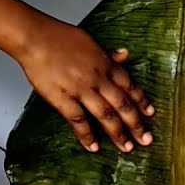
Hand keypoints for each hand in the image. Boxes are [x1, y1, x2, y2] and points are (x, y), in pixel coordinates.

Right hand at [14, 19, 152, 152]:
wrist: (34, 38)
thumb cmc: (58, 36)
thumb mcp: (90, 40)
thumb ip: (107, 53)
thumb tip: (125, 55)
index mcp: (105, 64)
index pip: (130, 86)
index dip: (141, 102)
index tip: (150, 114)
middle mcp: (98, 79)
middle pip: (123, 105)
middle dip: (136, 124)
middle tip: (146, 140)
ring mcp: (80, 90)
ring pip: (105, 115)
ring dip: (118, 133)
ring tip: (126, 148)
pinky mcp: (62, 98)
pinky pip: (78, 120)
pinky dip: (86, 135)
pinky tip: (93, 146)